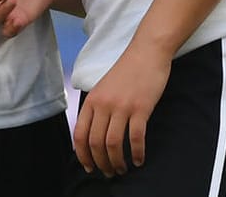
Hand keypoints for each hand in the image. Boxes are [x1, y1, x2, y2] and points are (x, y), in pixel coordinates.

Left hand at [74, 43, 171, 176]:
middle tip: (108, 172)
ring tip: (122, 169)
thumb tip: (93, 133)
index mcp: (92, 100)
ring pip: (113, 143)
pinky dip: (137, 153)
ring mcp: (122, 107)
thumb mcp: (103, 88)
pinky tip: (139, 160)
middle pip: (95, 143)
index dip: (82, 155)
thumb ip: (97, 108)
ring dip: (117, 161)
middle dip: (100, 163)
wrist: (146, 53)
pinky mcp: (141, 108)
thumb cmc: (126, 72)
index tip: (88, 167)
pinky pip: (136, 137)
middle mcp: (103, 105)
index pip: (80, 134)